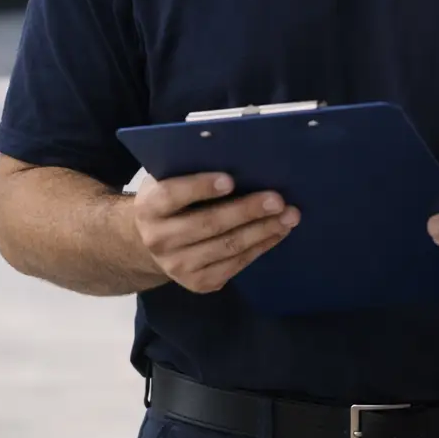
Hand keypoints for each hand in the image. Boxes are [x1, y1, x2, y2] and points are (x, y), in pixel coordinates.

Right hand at [132, 172, 298, 293]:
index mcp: (149, 206)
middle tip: (277, 199)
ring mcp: (177, 266)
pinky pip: (235, 264)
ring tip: (289, 216)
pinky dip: (261, 246)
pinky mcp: (198, 283)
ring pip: (226, 247)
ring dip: (263, 230)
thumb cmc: (174, 198)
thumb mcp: (171, 178)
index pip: (172, 196)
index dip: (200, 187)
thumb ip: (193, 168)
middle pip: (207, 224)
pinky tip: (278, 231)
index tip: (229, 180)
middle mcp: (159, 240)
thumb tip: (239, 154)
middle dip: (246, 211)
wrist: (154, 240)